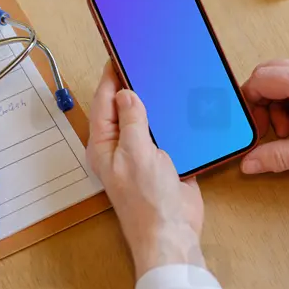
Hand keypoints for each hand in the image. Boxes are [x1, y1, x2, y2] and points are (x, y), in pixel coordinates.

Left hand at [87, 63, 204, 276]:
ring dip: (157, 103)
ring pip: (148, 119)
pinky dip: (174, 121)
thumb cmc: (147, 203)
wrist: (173, 234)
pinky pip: (168, 134)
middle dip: (134, 86)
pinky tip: (183, 106)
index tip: (119, 54)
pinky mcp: (166, 160)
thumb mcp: (136, 154)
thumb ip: (131, 122)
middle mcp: (122, 147)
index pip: (104, 102)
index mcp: (105, 145)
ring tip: (164, 76)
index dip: (111, 77)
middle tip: (145, 59)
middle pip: (125, 108)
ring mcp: (144, 154)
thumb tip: (127, 95)